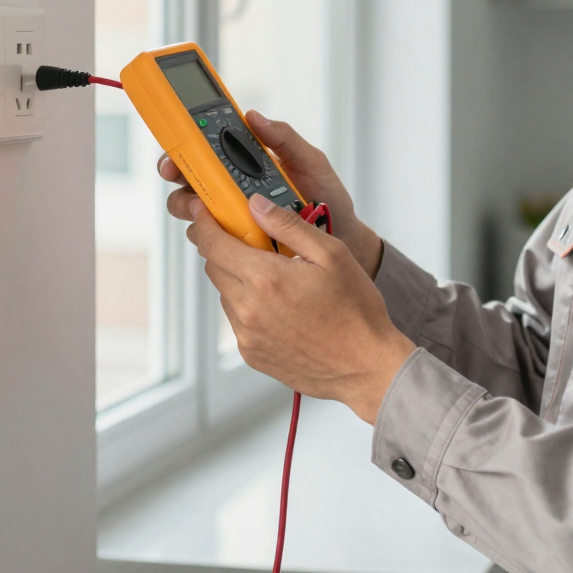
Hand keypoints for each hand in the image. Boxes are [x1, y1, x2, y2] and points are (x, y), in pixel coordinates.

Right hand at [158, 111, 383, 276]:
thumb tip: (254, 116)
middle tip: (187, 181)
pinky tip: (233, 235)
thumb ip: (285, 138)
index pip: (205, 150)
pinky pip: (212, 242)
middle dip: (178, 177)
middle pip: (188, 180)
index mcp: (246, 163)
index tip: (178, 148)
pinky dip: (213, 238)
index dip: (184, 146)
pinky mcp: (238, 245)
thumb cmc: (327, 198)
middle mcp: (232, 189)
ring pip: (193, 212)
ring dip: (195, 210)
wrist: (343, 238)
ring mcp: (233, 217)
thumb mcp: (311, 161)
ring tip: (216, 211)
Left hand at [184, 193, 414, 422]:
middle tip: (255, 244)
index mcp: (265, 279)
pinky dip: (249, 307)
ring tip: (277, 281)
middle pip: (214, 267)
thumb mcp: (331, 254)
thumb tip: (256, 205)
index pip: (214, 244)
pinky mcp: (252, 354)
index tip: (205, 213)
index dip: (205, 223)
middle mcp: (248, 309)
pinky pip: (237, 321)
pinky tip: (281, 308)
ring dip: (239, 280)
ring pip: (226, 294)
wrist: (366, 367)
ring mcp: (247, 336)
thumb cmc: (355, 311)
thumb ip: (288, 225)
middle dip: (226, 250)